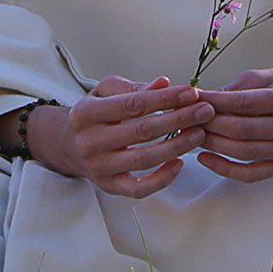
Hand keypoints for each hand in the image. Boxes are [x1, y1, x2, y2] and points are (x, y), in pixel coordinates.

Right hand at [23, 79, 209, 196]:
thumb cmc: (95, 114)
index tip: (191, 92)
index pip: (132, 105)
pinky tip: (180, 163)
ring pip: (144, 159)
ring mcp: (98, 168)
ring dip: (177, 146)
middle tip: (205, 111)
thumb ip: (134, 88)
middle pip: (142, 131)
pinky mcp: (109, 187)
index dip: (165, 99)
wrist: (67, 144)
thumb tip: (164, 83)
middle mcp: (89, 142)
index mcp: (85, 113)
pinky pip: (139, 189)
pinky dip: (162, 179)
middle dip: (179, 119)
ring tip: (199, 132)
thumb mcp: (106, 92)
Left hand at [198, 66, 272, 181]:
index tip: (192, 99)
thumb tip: (198, 100)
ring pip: (244, 153)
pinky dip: (224, 169)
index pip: (245, 103)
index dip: (215, 102)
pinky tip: (205, 158)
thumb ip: (234, 89)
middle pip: (242, 130)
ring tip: (192, 135)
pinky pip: (251, 174)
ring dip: (213, 145)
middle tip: (187, 119)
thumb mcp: (262, 77)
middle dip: (210, 124)